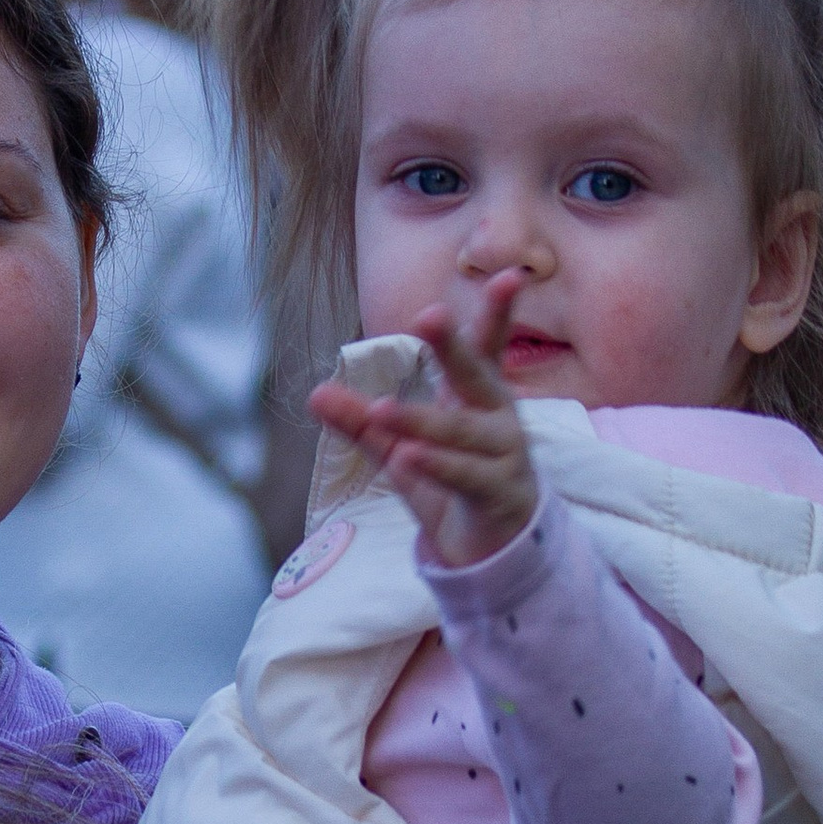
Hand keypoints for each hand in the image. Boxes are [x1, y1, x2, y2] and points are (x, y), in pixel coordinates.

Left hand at [306, 270, 539, 570]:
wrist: (495, 547)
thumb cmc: (453, 481)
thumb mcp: (401, 448)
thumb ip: (362, 422)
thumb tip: (315, 393)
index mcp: (479, 396)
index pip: (486, 348)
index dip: (497, 312)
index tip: (507, 276)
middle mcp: (498, 417)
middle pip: (475, 376)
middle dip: (452, 347)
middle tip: (429, 315)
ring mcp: (504, 455)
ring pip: (460, 432)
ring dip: (420, 420)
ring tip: (381, 410)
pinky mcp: (499, 493)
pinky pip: (466, 476)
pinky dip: (436, 466)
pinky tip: (407, 457)